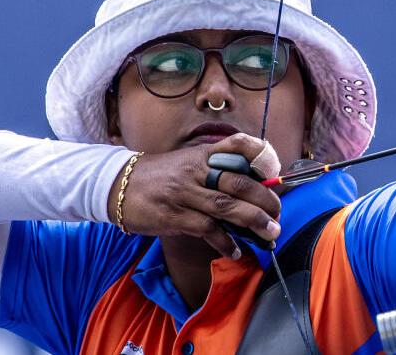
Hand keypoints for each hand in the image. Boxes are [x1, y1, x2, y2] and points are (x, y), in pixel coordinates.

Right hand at [107, 134, 282, 258]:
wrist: (116, 185)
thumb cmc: (160, 176)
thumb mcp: (188, 162)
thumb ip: (217, 170)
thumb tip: (254, 188)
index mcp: (203, 154)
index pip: (238, 144)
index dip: (261, 154)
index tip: (275, 171)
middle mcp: (196, 171)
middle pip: (240, 183)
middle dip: (266, 200)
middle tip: (278, 215)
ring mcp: (184, 193)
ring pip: (227, 207)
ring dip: (254, 222)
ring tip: (270, 234)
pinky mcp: (173, 216)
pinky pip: (207, 229)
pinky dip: (226, 241)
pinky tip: (237, 251)